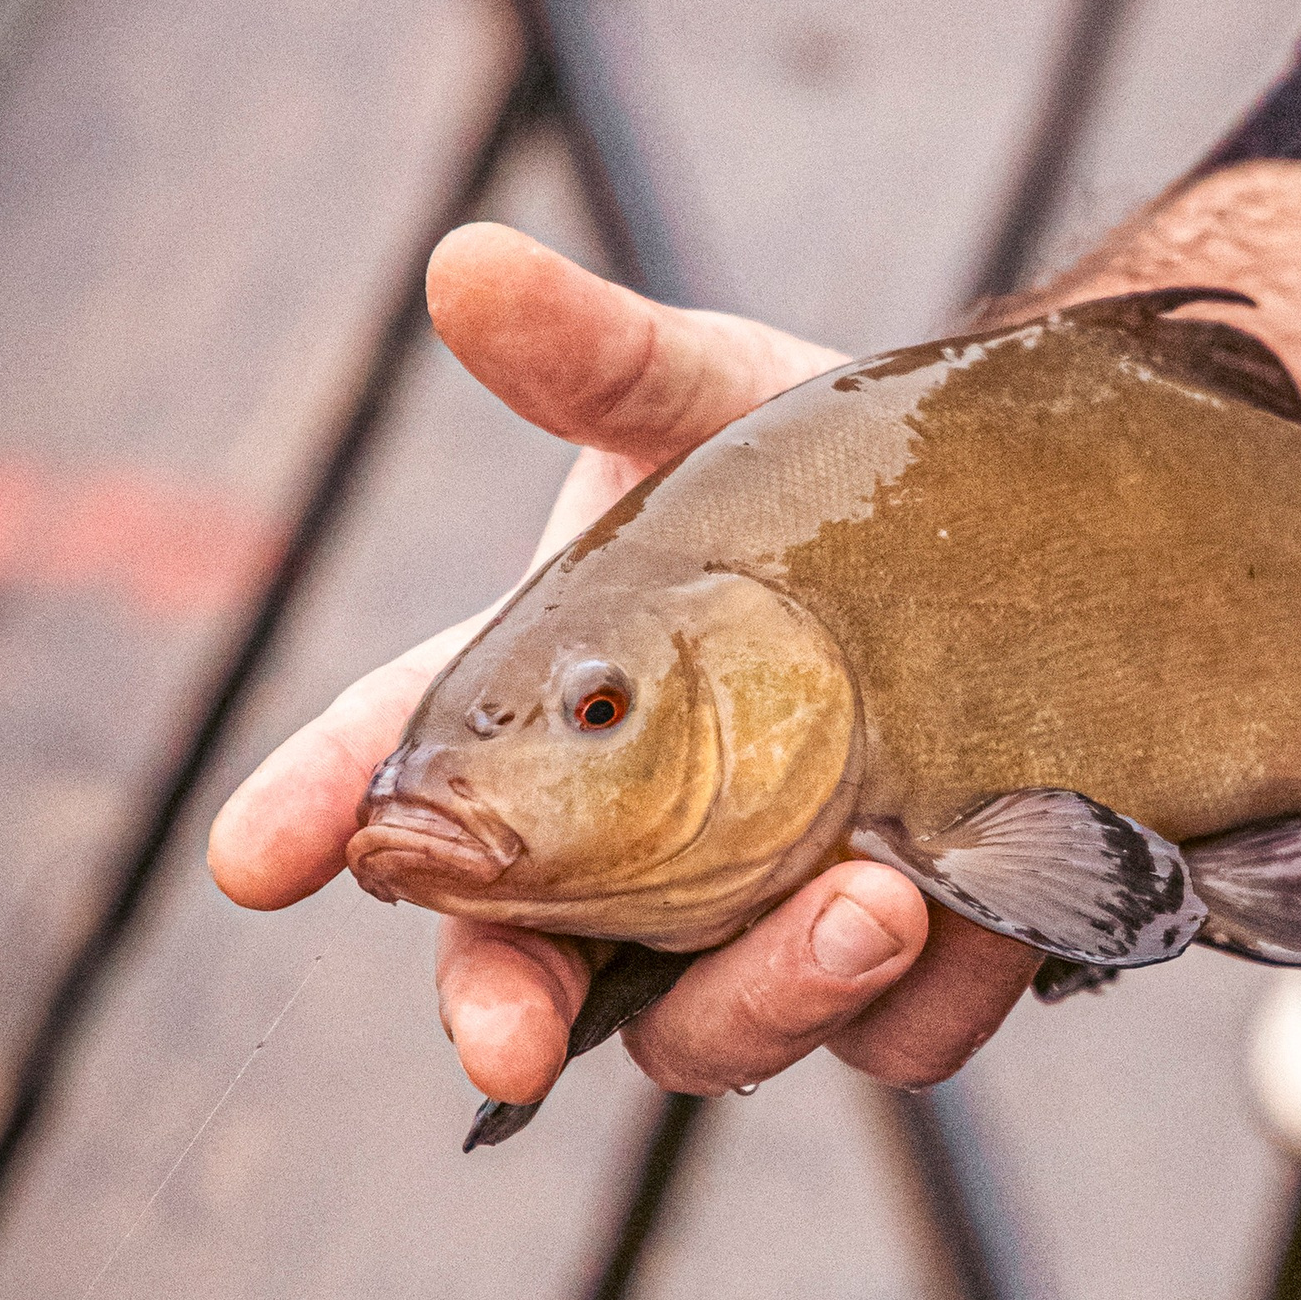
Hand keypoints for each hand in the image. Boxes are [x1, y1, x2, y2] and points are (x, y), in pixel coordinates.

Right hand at [207, 225, 1035, 1104]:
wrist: (1048, 532)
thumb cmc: (829, 481)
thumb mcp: (718, 401)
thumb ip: (598, 358)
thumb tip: (465, 265)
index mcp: (544, 712)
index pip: (393, 769)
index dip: (313, 808)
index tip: (252, 857)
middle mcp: (636, 850)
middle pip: (535, 974)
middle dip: (522, 1009)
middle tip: (527, 1034)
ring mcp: (767, 923)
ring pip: (720, 1033)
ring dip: (778, 993)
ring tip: (876, 902)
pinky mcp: (916, 965)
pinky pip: (906, 1035)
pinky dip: (940, 990)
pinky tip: (990, 910)